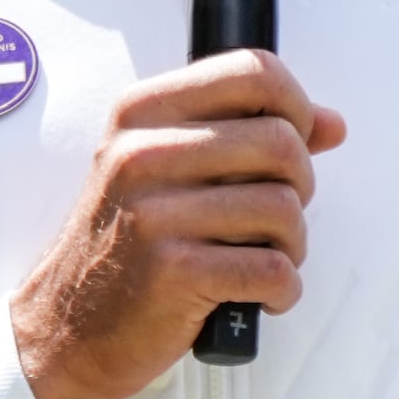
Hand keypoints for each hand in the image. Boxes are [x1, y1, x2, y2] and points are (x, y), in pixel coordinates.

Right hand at [9, 52, 348, 398]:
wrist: (67, 327)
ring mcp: (154, 212)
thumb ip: (248, 136)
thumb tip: (331, 123)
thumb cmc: (128, 246)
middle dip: (299, 186)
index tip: (292, 144)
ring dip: (291, 245)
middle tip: (271, 219)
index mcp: (143, 114)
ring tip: (255, 259)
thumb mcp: (169, 171)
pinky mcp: (174, 271)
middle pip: (282, 141)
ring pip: (286, 207)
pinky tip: (252, 295)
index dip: (295, 107)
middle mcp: (142, 153)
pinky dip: (281, 290)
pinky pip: (275, 269)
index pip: (253, 71)